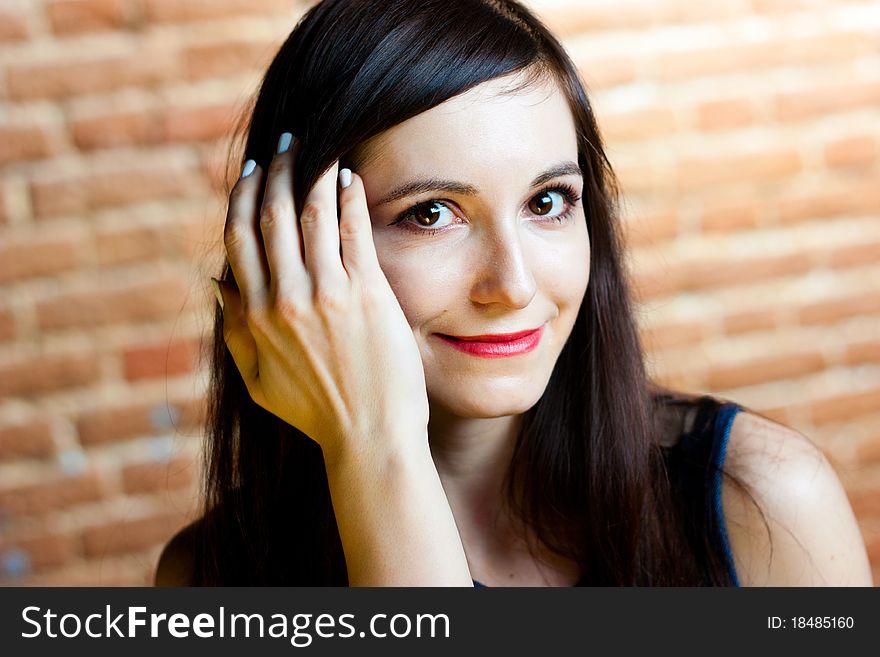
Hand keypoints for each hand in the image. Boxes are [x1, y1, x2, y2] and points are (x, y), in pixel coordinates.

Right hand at [216, 133, 429, 466]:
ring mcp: (327, 296)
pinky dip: (349, 200)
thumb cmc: (317, 414)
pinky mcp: (367, 296)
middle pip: (273, 218)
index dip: (245, 198)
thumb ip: (233, 333)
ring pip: (312, 217)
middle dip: (278, 173)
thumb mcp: (257, 382)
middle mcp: (286, 300)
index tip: (253, 172)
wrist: (369, 438)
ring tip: (319, 149)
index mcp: (255, 317)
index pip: (241, 240)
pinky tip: (351, 178)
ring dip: (313, 174)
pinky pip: (353, 232)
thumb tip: (219, 284)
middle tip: (288, 146)